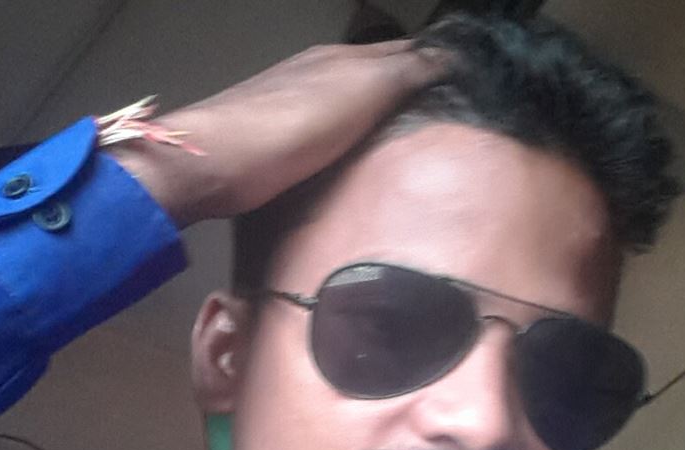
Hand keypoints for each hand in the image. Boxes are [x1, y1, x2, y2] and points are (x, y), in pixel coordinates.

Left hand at [109, 40, 447, 226]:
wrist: (219, 162)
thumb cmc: (294, 124)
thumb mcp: (361, 88)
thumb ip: (403, 71)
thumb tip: (448, 56)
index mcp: (343, 58)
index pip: (403, 51)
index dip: (434, 62)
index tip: (465, 82)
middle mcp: (319, 73)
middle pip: (376, 74)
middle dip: (410, 88)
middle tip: (446, 116)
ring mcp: (295, 106)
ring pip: (352, 103)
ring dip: (380, 115)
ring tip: (410, 141)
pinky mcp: (279, 142)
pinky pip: (330, 133)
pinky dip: (352, 140)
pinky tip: (359, 161)